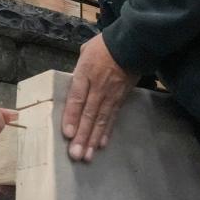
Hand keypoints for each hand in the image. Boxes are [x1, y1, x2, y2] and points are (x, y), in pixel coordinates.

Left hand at [64, 33, 138, 161]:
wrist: (132, 43)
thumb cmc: (105, 45)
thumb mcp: (85, 52)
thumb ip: (78, 70)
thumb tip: (73, 81)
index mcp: (85, 74)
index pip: (77, 98)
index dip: (72, 117)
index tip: (68, 134)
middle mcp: (98, 87)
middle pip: (89, 114)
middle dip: (82, 136)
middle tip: (76, 155)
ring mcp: (111, 95)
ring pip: (101, 120)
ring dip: (93, 139)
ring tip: (87, 156)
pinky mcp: (121, 98)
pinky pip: (112, 117)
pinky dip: (106, 132)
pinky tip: (101, 144)